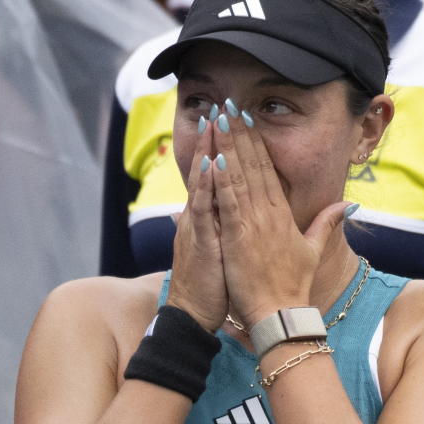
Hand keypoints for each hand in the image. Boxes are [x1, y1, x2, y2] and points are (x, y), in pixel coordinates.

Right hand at [165, 117, 226, 331]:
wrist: (193, 315)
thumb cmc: (209, 285)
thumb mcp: (217, 249)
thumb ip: (214, 226)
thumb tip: (204, 211)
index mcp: (209, 218)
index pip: (215, 176)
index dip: (222, 149)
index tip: (231, 123)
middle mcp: (199, 217)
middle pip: (207, 171)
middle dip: (214, 140)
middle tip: (221, 107)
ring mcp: (197, 228)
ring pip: (202, 184)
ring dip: (206, 153)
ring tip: (214, 124)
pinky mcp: (199, 243)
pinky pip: (201, 211)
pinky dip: (205, 187)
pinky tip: (210, 165)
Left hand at [211, 101, 351, 327]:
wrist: (282, 313)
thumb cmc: (294, 285)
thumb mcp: (314, 250)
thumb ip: (328, 223)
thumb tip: (349, 203)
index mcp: (283, 213)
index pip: (268, 169)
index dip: (257, 141)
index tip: (247, 118)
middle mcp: (269, 213)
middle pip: (253, 165)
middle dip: (240, 133)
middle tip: (229, 105)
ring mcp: (253, 223)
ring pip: (239, 177)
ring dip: (228, 146)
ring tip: (219, 119)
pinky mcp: (237, 236)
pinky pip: (227, 202)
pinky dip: (221, 179)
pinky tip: (214, 157)